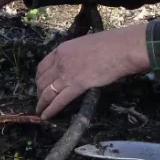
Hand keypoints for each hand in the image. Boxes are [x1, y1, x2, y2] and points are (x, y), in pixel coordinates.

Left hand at [35, 24, 150, 118]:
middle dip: (39, 92)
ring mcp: (67, 74)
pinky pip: (59, 101)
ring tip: (40, 111)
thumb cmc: (109, 43)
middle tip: (41, 100)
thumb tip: (76, 62)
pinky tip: (47, 116)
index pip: (42, 66)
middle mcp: (60, 62)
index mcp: (62, 50)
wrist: (120, 48)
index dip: (39, 78)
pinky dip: (51, 110)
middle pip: (42, 81)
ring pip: (48, 92)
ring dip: (42, 103)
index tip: (40, 85)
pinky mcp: (77, 86)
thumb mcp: (84, 44)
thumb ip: (75, 54)